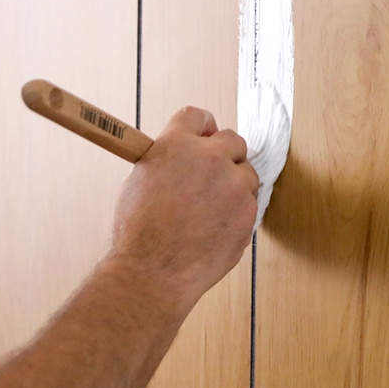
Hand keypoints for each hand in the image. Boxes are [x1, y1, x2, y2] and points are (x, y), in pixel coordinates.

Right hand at [109, 106, 258, 312]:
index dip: (203, 127)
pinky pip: (249, 203)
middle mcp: (209, 158)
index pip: (198, 116)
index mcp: (176, 144)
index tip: (206, 136)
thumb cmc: (139, 232)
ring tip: (208, 209)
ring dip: (234, 185)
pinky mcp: (248, 212)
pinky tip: (215, 227)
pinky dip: (237, 212)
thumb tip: (184, 155)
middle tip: (213, 173)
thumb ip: (169, 159)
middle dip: (225, 154)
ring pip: (246, 173)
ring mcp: (233, 185)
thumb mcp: (141, 179)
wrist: (154, 271)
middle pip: (233, 140)